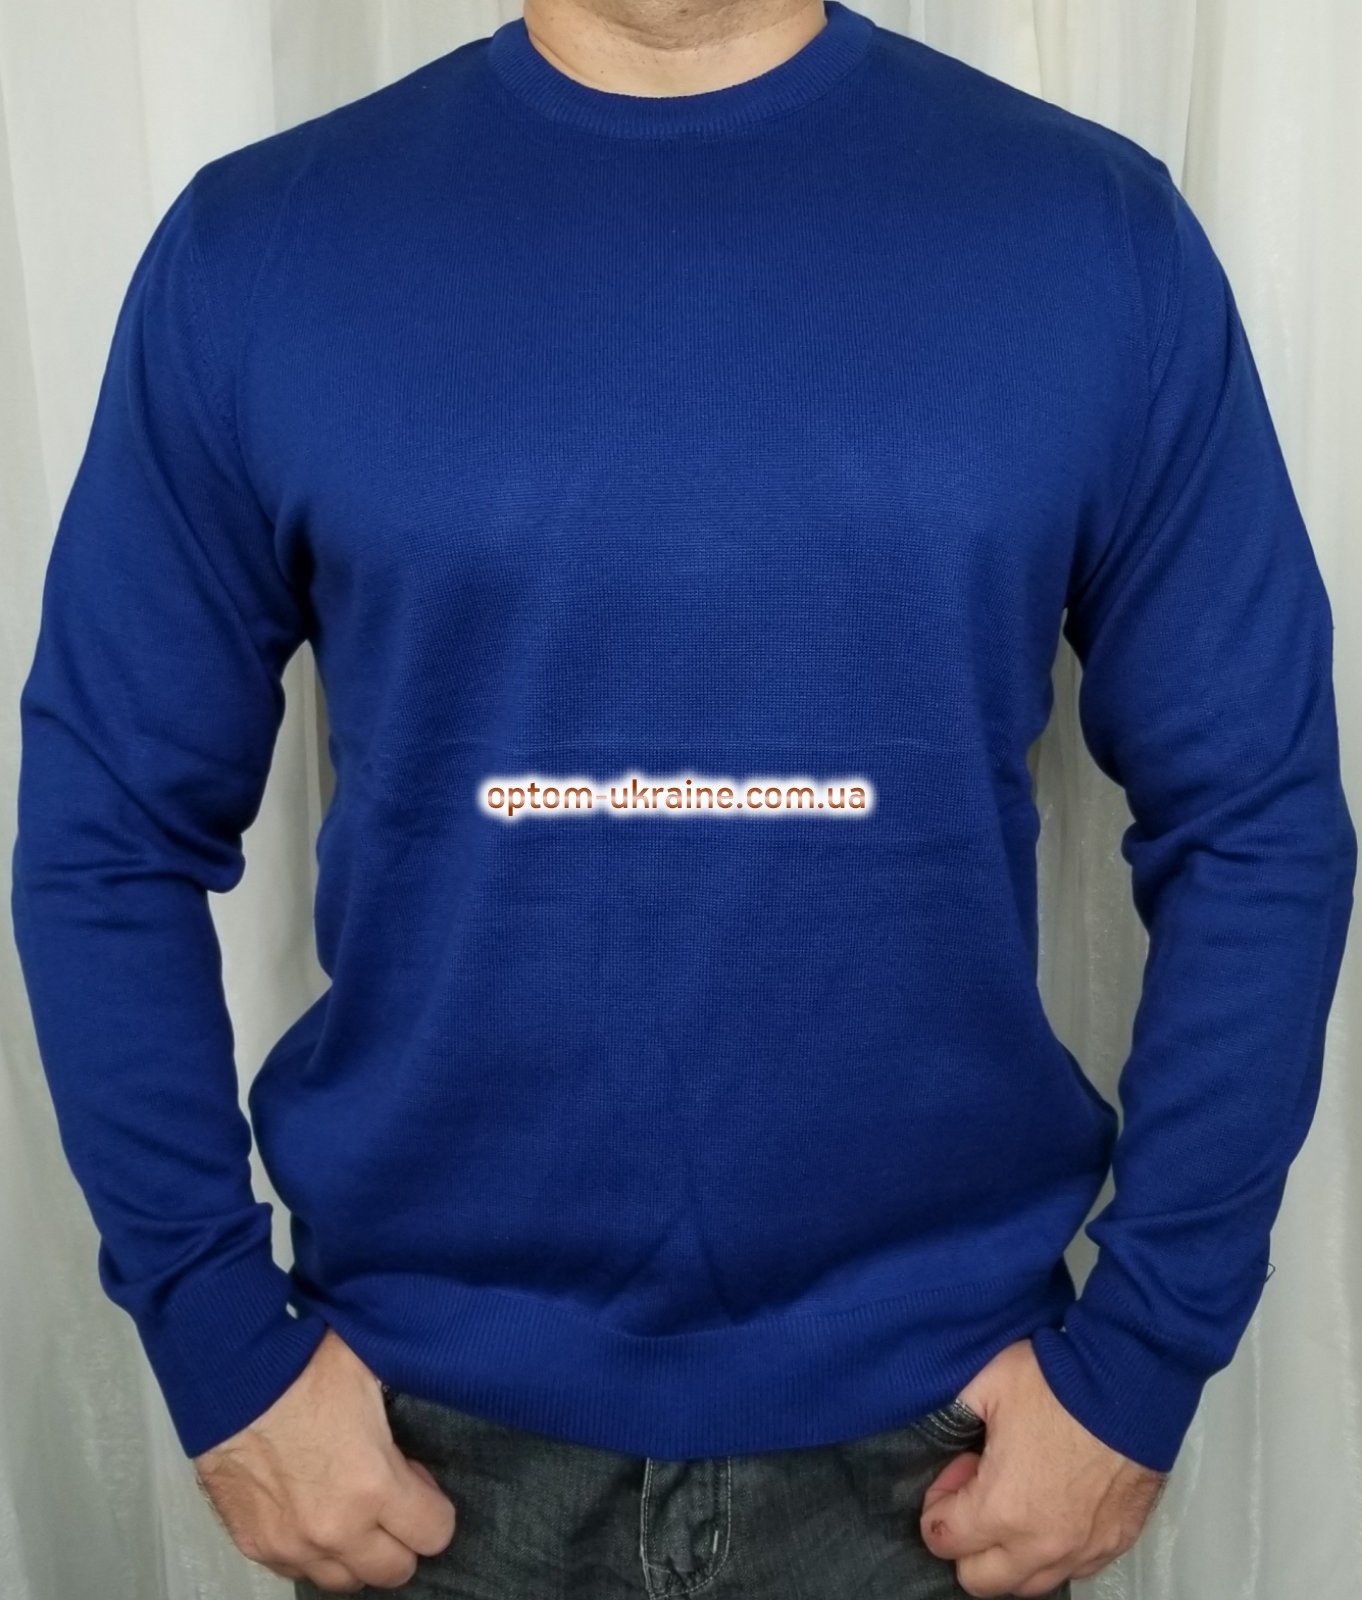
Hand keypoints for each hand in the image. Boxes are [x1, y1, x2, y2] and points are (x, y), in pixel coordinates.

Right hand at [192, 1327, 457, 1591]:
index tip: (417, 1482)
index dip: (433, 1505)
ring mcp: (292, 1544)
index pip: (436, 1533)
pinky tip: (313, 1511)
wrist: (230, 1374)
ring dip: (358, 1552)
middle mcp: (335, 1529)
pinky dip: (313, 1552)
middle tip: (390, 1499)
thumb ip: (410, 1394)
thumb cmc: (303, 1366)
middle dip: (403, 1538)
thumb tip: (436, 1382)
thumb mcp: (374, 1369)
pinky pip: (299, 1571)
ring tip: (351, 1508)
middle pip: (395, 1571)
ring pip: (345, 1581)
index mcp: (374, 1486)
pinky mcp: (256, 1545)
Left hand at [920, 1337, 1167, 1596]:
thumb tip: (942, 1429)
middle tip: (978, 1491)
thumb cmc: (1058, 1383)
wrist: (1129, 1383)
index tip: (957, 1470)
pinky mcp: (1114, 1544)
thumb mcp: (986, 1383)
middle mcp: (1040, 1545)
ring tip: (1015, 1503)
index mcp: (1001, 1508)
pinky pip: (1071, 1570)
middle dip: (966, 1543)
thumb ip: (952, 1415)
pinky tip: (1052, 1509)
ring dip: (1009, 1555)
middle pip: (979, 1580)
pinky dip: (1052, 1553)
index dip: (938, 1504)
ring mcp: (1081, 1550)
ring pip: (1028, 1584)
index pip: (942, 1539)